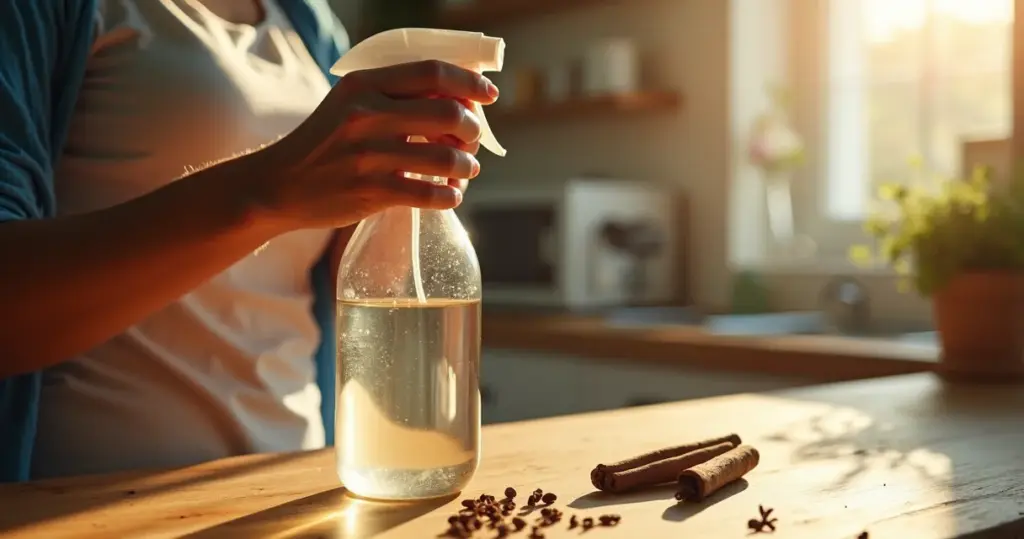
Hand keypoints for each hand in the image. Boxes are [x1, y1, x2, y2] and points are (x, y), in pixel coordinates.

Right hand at [252, 60, 497, 230]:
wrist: (278, 185)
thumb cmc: (325, 142)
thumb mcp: (351, 104)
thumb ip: (395, 95)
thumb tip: (459, 98)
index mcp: (364, 84)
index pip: (433, 72)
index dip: (469, 83)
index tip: (488, 96)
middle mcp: (366, 114)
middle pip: (448, 112)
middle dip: (472, 128)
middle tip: (472, 140)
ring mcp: (368, 154)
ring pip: (446, 157)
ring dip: (467, 166)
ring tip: (465, 171)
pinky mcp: (370, 190)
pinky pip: (430, 193)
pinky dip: (450, 196)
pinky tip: (450, 196)